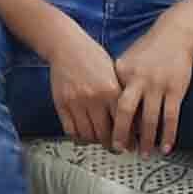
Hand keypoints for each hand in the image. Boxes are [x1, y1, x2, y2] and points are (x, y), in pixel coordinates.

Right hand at [36, 23, 126, 144]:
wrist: (66, 45)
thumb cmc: (92, 57)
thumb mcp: (113, 74)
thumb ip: (120, 97)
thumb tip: (131, 121)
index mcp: (112, 90)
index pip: (123, 124)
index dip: (127, 139)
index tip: (130, 145)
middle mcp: (94, 98)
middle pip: (105, 134)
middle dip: (112, 145)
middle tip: (116, 148)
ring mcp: (76, 102)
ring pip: (88, 135)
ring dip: (95, 142)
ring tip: (100, 140)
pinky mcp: (61, 104)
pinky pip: (71, 130)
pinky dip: (78, 137)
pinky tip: (84, 134)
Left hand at [110, 21, 192, 156]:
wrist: (174, 35)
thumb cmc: (149, 50)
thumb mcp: (127, 60)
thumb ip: (118, 81)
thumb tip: (109, 107)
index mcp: (122, 72)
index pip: (111, 102)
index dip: (108, 121)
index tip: (105, 136)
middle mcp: (138, 79)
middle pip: (125, 112)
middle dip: (121, 134)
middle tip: (119, 150)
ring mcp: (157, 85)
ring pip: (150, 119)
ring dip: (147, 141)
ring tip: (144, 154)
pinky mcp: (175, 89)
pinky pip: (171, 117)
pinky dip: (168, 135)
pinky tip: (166, 147)